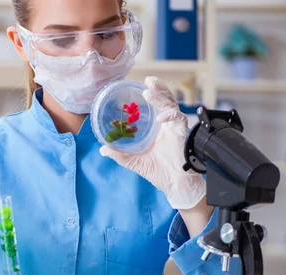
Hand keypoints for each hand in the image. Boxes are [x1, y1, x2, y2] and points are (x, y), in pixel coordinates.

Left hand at [99, 76, 205, 209]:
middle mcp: (167, 125)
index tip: (140, 86)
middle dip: (158, 88)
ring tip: (150, 91)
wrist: (174, 184)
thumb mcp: (132, 161)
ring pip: (171, 105)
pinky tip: (162, 116)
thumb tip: (102, 149)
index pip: (155, 106)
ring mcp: (175, 127)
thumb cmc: (157, 172)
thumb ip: (118, 154)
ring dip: (162, 96)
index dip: (150, 94)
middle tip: (149, 80)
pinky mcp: (182, 132)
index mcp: (157, 128)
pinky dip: (170, 115)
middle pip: (165, 100)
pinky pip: (178, 118)